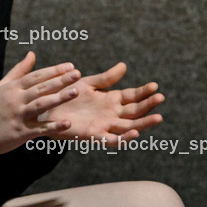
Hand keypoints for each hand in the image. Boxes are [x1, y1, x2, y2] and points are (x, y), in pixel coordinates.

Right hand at [0, 52, 80, 156]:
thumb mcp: (2, 86)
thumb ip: (19, 70)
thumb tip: (32, 54)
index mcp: (12, 88)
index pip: (36, 76)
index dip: (53, 70)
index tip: (70, 66)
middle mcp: (16, 100)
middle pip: (41, 88)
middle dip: (60, 80)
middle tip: (77, 74)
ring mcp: (19, 116)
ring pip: (41, 105)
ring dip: (59, 98)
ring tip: (76, 92)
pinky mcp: (22, 132)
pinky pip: (40, 128)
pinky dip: (54, 126)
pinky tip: (68, 123)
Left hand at [43, 62, 163, 145]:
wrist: (45, 107)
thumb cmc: (66, 94)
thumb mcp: (88, 83)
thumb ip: (106, 78)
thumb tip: (124, 66)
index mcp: (110, 100)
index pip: (132, 96)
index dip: (144, 92)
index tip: (155, 86)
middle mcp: (110, 114)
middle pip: (134, 111)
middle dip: (148, 105)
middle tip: (160, 98)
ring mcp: (104, 125)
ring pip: (128, 126)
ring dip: (143, 123)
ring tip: (158, 117)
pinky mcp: (93, 135)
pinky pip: (111, 139)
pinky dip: (124, 138)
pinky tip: (134, 133)